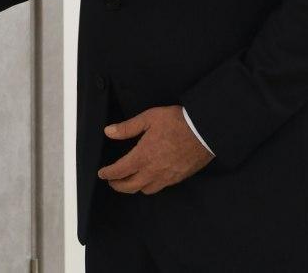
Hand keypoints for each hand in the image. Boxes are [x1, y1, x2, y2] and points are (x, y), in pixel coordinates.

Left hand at [96, 105, 214, 193]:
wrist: (205, 131)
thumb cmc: (177, 122)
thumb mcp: (149, 118)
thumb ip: (128, 127)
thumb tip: (108, 132)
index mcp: (143, 156)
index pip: (119, 171)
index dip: (108, 174)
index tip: (102, 173)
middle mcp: (153, 171)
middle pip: (130, 186)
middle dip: (118, 185)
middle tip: (112, 181)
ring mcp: (166, 177)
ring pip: (145, 190)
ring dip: (134, 187)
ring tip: (130, 180)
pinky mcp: (178, 178)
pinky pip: (160, 187)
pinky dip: (150, 186)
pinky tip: (150, 178)